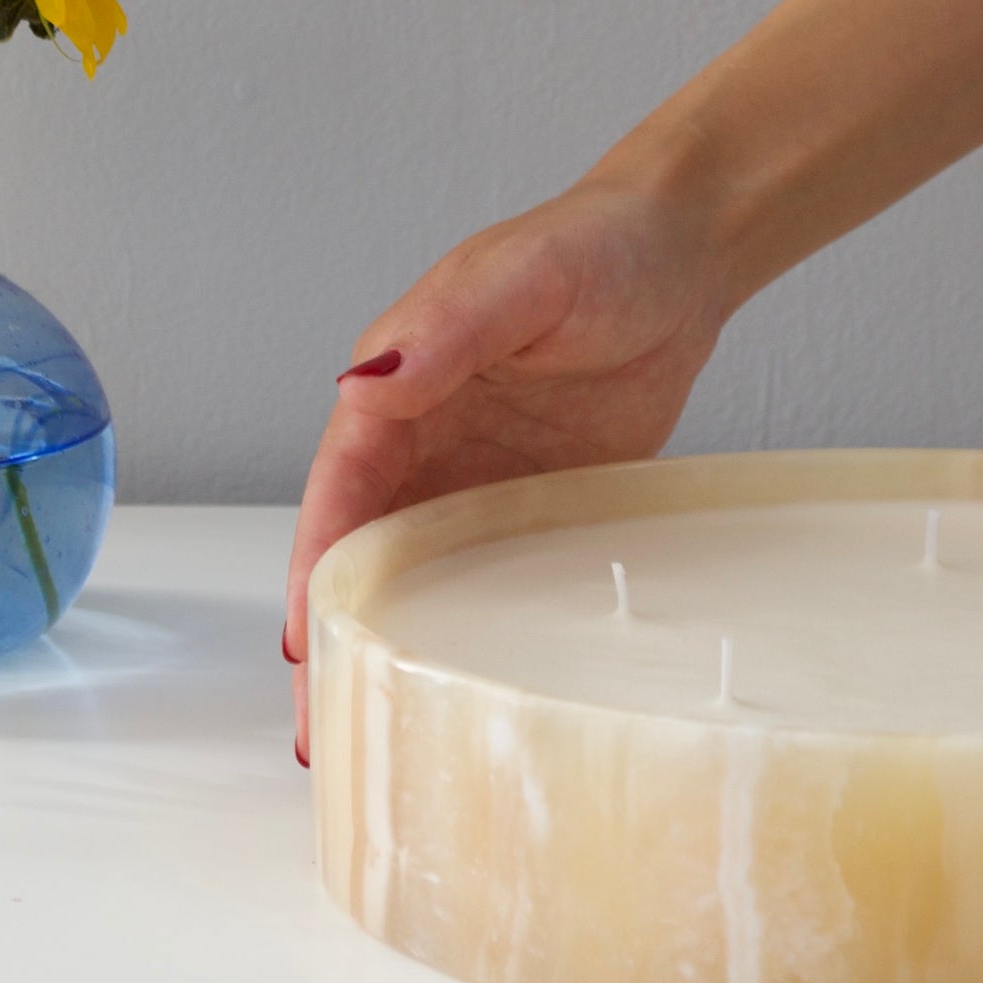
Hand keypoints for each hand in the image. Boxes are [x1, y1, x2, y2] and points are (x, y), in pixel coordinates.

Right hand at [283, 179, 728, 761]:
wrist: (679, 260)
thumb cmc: (593, 249)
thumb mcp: (519, 279)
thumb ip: (447, 329)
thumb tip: (368, 383)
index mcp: (399, 385)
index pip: (340, 488)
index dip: (316, 566)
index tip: (303, 643)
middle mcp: (423, 440)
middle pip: (361, 549)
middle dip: (334, 633)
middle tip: (320, 730)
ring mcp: (477, 478)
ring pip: (415, 576)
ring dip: (390, 646)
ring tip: (373, 733)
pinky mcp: (534, 506)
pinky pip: (492, 577)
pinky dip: (467, 632)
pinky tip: (464, 690)